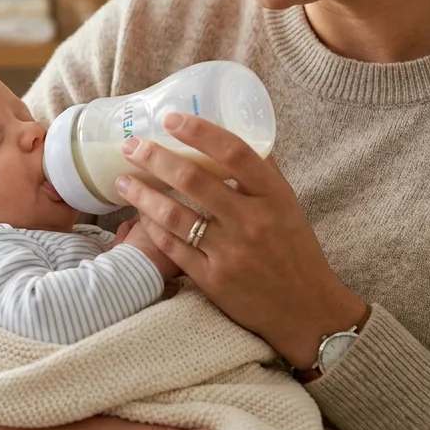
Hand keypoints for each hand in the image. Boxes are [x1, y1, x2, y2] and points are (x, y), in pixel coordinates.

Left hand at [113, 113, 367, 368]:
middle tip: (131, 145)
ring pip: (174, 215)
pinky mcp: (213, 279)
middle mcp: (253, 221)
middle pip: (194, 180)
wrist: (307, 311)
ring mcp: (231, 252)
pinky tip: (140, 215)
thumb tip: (225, 136)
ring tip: (123, 180)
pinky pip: (172, 247)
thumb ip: (260, 174)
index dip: (200, 131)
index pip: (235, 152)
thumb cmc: (295, 251)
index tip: (171, 119)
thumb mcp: (288, 206)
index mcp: (275, 196)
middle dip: (155, 158)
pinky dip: (152, 228)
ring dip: (142, 194)